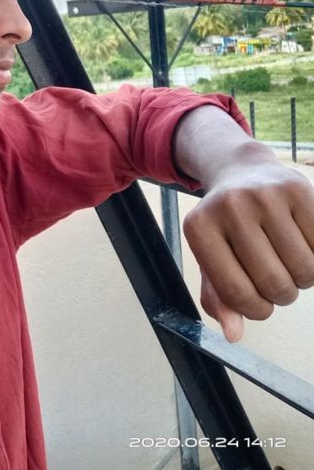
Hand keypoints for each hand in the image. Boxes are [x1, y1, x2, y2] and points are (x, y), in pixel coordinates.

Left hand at [182, 160, 313, 341]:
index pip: (237, 293)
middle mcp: (230, 206)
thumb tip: (233, 335)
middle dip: (282, 294)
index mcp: (200, 227)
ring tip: (288, 259)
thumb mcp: (211, 257)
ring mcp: (264, 195)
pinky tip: (301, 241)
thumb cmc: (227, 225)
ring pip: (305, 268)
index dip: (256, 309)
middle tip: (277, 279)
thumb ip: (219, 298)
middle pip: (274, 282)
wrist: (242, 169)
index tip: (259, 303)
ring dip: (302, 277)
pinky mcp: (297, 188)